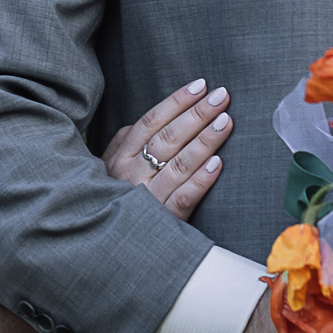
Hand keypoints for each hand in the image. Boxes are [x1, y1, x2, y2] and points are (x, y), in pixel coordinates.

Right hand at [101, 77, 233, 220]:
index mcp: (120, 159)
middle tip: (221, 96)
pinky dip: (201, 179)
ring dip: (205, 140)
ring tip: (225, 121)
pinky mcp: (165, 221)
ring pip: (179, 164)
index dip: (176, 102)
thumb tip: (144, 121)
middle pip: (168, 138)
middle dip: (196, 114)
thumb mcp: (108, 170)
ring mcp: (148, 198)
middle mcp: (132, 175)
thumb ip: (123, 143)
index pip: (151, 122)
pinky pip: (184, 197)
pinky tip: (218, 163)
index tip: (200, 86)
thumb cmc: (113, 200)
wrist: (107, 246)